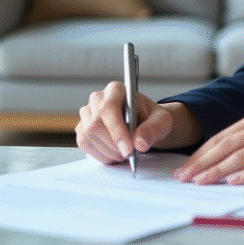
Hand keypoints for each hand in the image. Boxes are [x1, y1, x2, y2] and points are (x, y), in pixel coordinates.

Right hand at [76, 81, 192, 162]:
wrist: (144, 123)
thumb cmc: (151, 118)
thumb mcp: (161, 121)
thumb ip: (153, 129)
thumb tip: (139, 143)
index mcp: (116, 90)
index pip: (108, 109)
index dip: (116, 131)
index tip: (128, 149)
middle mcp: (97, 99)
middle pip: (95, 125)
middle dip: (114, 145)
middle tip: (130, 154)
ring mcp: (86, 114)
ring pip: (88, 137)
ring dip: (108, 152)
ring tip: (125, 153)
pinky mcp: (82, 128)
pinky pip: (85, 145)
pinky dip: (101, 154)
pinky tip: (114, 153)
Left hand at [173, 109, 243, 184]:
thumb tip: (224, 162)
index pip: (222, 137)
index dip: (202, 153)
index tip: (185, 168)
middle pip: (226, 145)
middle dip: (202, 163)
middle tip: (183, 178)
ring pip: (241, 155)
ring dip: (217, 170)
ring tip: (201, 182)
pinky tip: (233, 182)